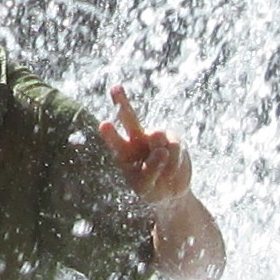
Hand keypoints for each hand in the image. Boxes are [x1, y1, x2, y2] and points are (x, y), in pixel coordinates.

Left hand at [99, 84, 191, 207]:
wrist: (171, 191)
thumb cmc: (151, 189)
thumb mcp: (146, 187)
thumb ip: (150, 170)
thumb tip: (162, 149)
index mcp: (123, 152)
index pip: (114, 140)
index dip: (110, 133)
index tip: (104, 124)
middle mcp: (137, 140)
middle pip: (129, 118)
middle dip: (122, 103)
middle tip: (115, 88)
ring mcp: (156, 138)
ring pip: (157, 136)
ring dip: (160, 156)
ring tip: (163, 171)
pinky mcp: (174, 140)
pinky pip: (174, 147)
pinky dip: (174, 162)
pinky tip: (172, 171)